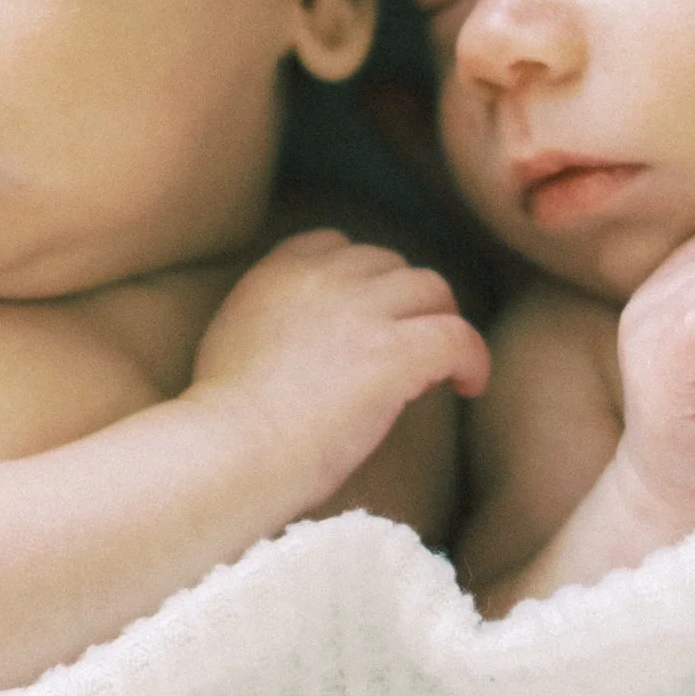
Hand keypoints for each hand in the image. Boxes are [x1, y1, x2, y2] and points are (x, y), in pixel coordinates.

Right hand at [189, 228, 489, 510]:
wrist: (231, 450)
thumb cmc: (223, 421)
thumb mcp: (230, 339)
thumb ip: (270, 319)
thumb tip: (306, 340)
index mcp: (278, 273)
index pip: (336, 245)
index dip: (360, 279)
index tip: (366, 317)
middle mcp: (323, 279)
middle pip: (390, 265)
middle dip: (402, 302)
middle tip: (405, 348)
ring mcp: (362, 312)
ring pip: (432, 289)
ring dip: (439, 321)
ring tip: (438, 366)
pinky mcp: (395, 352)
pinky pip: (458, 336)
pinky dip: (471, 359)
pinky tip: (468, 385)